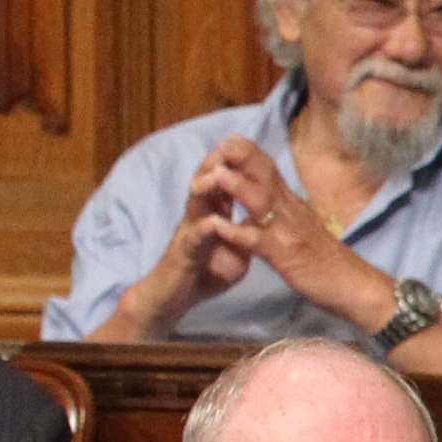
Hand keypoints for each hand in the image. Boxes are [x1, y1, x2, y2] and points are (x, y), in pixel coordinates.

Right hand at [102, 146, 270, 337]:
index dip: (237, 165)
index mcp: (213, 214)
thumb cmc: (204, 273)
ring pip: (196, 203)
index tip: (254, 145)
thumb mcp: (235, 253)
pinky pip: (194, 238)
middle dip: (219, 162)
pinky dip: (206, 229)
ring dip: (207, 187)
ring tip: (219, 172)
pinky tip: (216, 221)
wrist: (175, 298)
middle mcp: (199, 217)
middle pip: (207, 183)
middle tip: (233, 142)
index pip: (225, 183)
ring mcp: (189, 232)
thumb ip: (247, 235)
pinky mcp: (183, 254)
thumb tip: (266, 225)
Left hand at [199, 146, 395, 325]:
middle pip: (267, 177)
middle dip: (244, 158)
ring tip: (217, 174)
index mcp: (293, 204)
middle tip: (223, 141)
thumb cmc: (328, 259)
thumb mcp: (305, 226)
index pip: (271, 170)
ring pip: (262, 204)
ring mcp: (288, 232)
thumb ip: (287, 210)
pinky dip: (239, 233)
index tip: (230, 138)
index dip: (250, 153)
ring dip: (239, 188)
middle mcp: (291, 211)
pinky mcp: (284, 255)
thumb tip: (269, 195)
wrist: (353, 284)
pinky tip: (221, 228)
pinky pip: (259, 242)